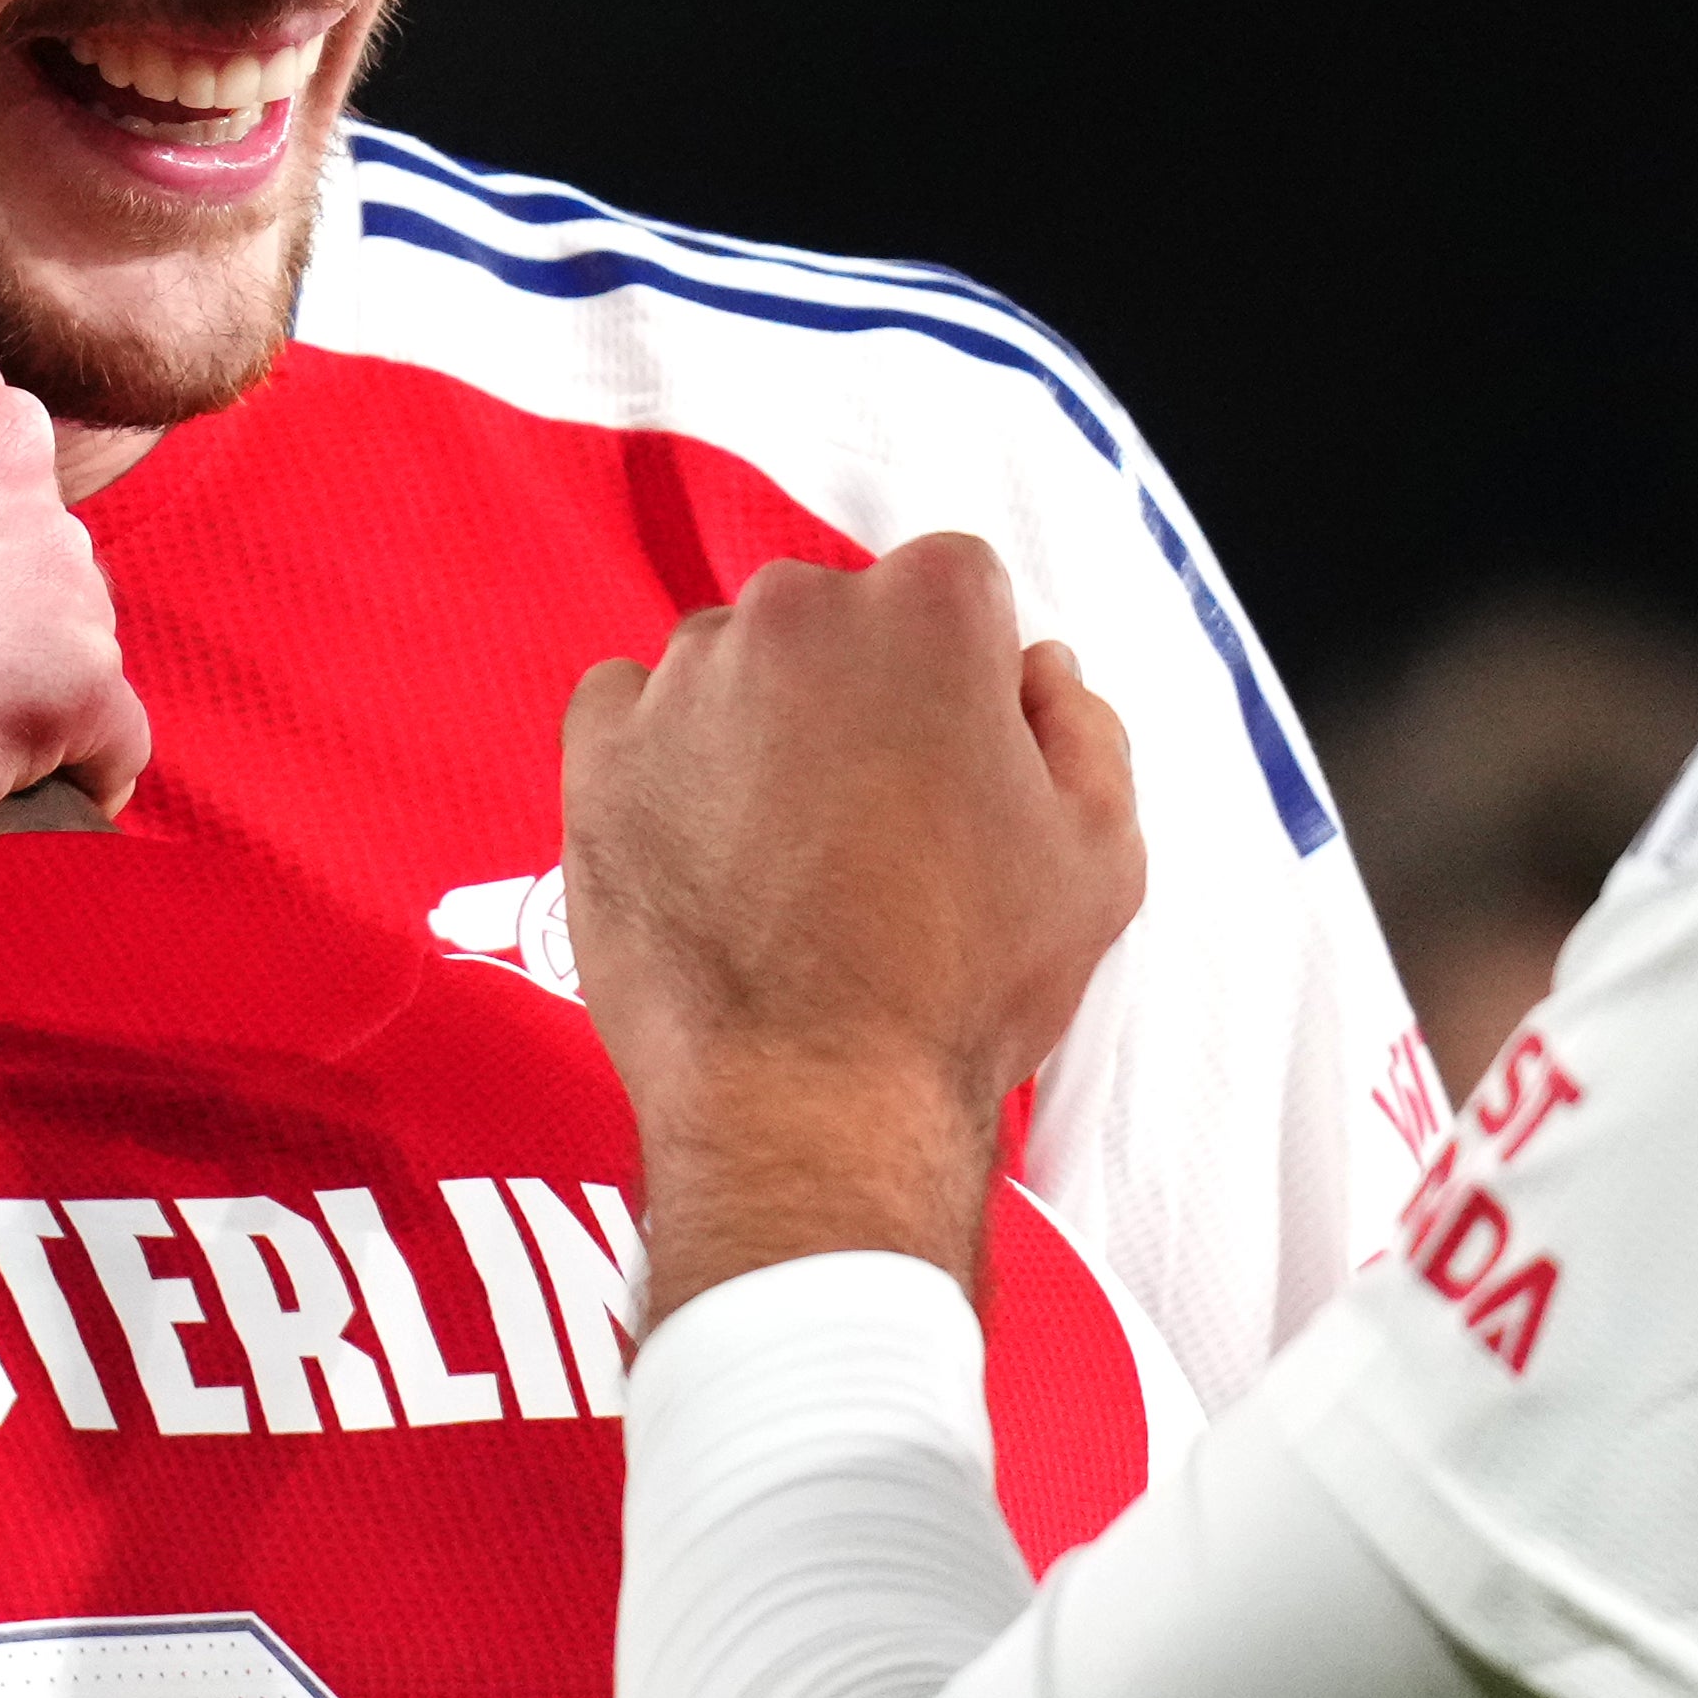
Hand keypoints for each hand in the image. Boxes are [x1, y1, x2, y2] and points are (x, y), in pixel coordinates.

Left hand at [559, 539, 1147, 1317]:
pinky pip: (629, 710)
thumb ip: (1082, 730)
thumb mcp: (1098, 857)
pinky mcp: (599, 750)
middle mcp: (798, 614)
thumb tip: (1036, 673)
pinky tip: (707, 848)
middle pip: (838, 620)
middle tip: (876, 824)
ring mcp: (686, 679)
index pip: (956, 592)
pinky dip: (661, 759)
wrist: (805, 1105)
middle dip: (858, 695)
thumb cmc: (954, 990)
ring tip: (788, 858)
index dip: (964, 685)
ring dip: (759, 728)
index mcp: (932, 612)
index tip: (956, 764)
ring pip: (733, 665)